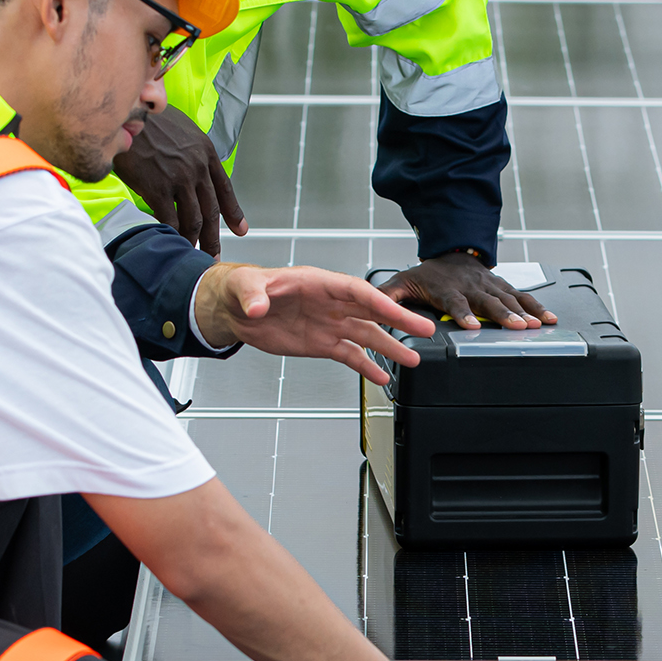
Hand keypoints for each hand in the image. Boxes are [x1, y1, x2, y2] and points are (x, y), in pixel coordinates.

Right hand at [114, 104, 247, 255]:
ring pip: (193, 219)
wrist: (124, 112)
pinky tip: (170, 244)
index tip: (239, 230)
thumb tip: (188, 165)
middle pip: (211, 210)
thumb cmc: (145, 117)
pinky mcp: (158, 188)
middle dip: (214, 237)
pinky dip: (172, 235)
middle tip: (214, 255)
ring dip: (193, 241)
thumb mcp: (179, 128)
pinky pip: (170, 220)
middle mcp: (197, 166)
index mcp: (205, 151)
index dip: (233, 212)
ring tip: (191, 254)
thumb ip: (189, 150)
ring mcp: (179, 179)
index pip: (224, 188)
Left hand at [193, 262, 435, 382]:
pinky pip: (349, 355)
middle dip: (399, 320)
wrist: (235, 310)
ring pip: (366, 335)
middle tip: (426, 330)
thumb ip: (254, 295)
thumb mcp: (245, 287)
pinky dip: (366, 367)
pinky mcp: (322, 343)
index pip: (354, 290)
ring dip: (389, 347)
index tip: (395, 309)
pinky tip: (382, 377)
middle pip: (371, 311)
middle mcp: (330, 303)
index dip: (375, 300)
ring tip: (412, 360)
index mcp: (318, 283)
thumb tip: (256, 306)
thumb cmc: (243, 288)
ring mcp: (329, 324)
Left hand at [385, 248, 553, 330]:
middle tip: (516, 328)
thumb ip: (388, 296)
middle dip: (503, 315)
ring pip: (508, 298)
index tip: (470, 325)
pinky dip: (537, 306)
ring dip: (523, 312)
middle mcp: (471, 286)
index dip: (464, 313)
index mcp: (448, 288)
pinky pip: (522, 296)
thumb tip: (373, 307)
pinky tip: (549, 318)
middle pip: (489, 302)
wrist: (450, 251)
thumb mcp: (402, 282)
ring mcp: (489, 286)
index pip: (456, 302)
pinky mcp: (502, 286)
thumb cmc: (427, 274)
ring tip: (537, 325)